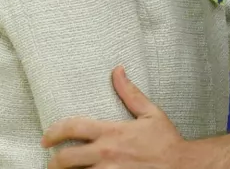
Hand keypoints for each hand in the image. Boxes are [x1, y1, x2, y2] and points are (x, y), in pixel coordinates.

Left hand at [42, 66, 209, 167]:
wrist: (183, 166)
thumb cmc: (166, 141)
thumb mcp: (150, 113)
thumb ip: (130, 93)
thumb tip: (117, 70)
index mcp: (112, 132)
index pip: (73, 128)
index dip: (54, 132)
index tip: (46, 138)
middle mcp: (106, 154)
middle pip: (66, 159)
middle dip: (53, 162)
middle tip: (51, 162)